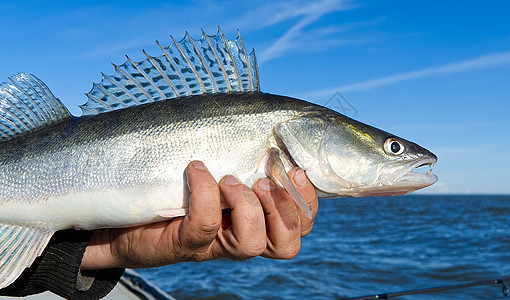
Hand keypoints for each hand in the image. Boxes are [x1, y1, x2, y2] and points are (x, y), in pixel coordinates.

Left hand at [81, 161, 317, 268]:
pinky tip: (195, 170)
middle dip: (283, 209)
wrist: (118, 209)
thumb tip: (273, 116)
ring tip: (230, 179)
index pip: (300, 223)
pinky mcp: (181, 244)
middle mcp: (239, 234)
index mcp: (257, 216)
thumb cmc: (171, 176)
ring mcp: (211, 244)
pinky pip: (205, 225)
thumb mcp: (215, 158)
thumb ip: (244, 147)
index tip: (296, 170)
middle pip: (287, 244)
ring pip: (251, 243)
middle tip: (262, 180)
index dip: (308, 202)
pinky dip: (205, 194)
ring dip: (248, 207)